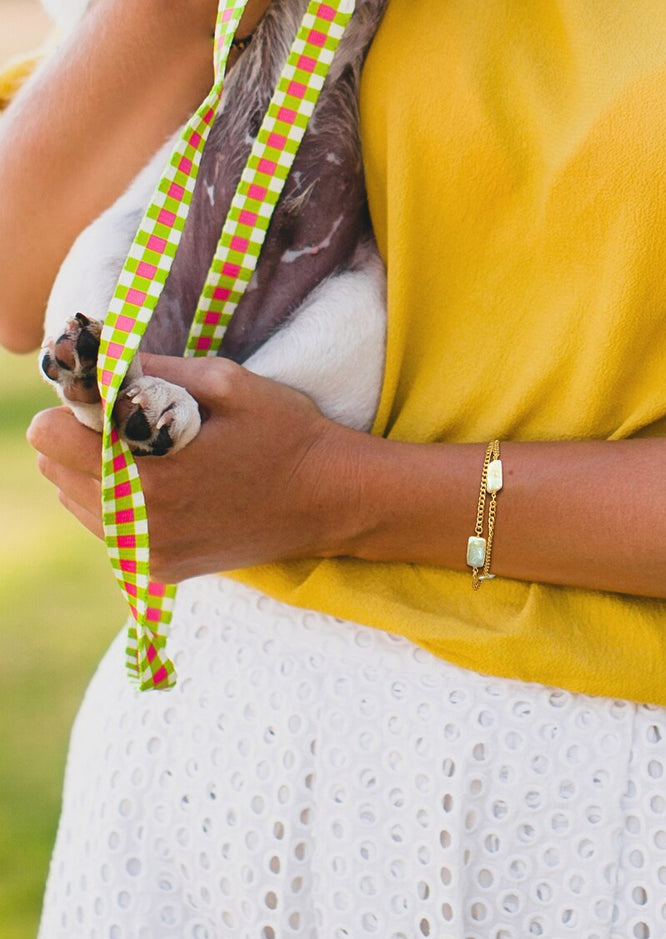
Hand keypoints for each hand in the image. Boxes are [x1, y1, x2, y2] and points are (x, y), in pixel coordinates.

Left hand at [27, 355, 368, 581]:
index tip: (120, 400)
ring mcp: (149, 552)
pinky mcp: (162, 569)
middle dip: (85, 438)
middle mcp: (140, 522)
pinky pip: (108, 530)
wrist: (333, 500)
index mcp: (150, 472)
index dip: (81, 405)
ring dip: (101, 473)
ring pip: (76, 500)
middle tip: (142, 428)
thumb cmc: (287, 434)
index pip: (51, 433)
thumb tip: (95, 359)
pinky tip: (170, 490)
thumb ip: (153, 371)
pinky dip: (123, 505)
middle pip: (55, 467)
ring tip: (161, 460)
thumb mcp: (229, 383)